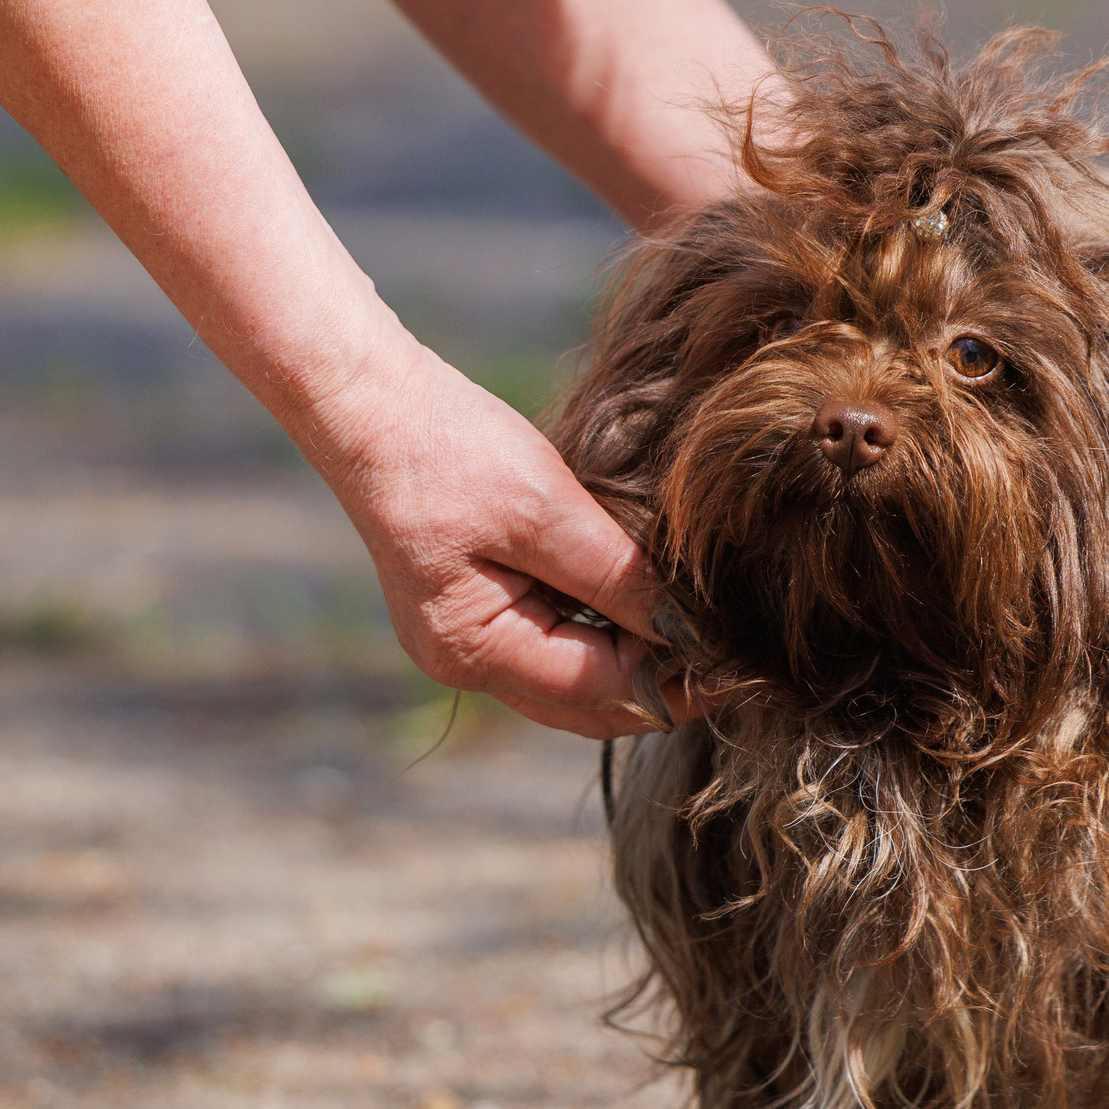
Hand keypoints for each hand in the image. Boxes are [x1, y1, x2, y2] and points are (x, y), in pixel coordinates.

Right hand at [307, 340, 696, 737]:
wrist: (371, 403)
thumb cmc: (450, 448)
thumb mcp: (548, 511)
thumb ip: (619, 577)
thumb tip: (691, 632)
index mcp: (476, 649)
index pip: (601, 691)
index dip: (674, 679)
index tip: (737, 656)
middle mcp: (465, 663)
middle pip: (587, 705)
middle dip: (659, 686)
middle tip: (731, 655)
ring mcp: (465, 642)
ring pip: (574, 683)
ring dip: (634, 664)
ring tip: (700, 632)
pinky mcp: (473, 612)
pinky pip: (554, 646)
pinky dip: (602, 636)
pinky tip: (643, 606)